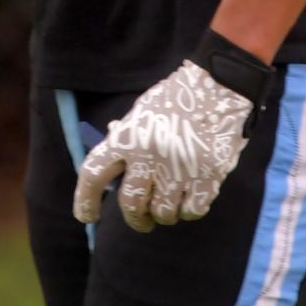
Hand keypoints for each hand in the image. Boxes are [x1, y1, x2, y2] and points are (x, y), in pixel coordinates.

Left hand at [73, 31, 272, 231]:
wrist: (220, 85)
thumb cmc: (177, 98)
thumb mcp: (142, 112)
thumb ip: (126, 139)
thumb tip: (111, 167)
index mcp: (128, 136)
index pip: (94, 174)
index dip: (85, 200)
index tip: (87, 216)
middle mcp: (149, 155)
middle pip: (130, 204)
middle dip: (135, 219)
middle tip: (141, 220)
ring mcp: (179, 168)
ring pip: (163, 213)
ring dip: (164, 214)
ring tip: (169, 202)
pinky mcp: (208, 176)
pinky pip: (191, 211)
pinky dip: (189, 210)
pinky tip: (190, 198)